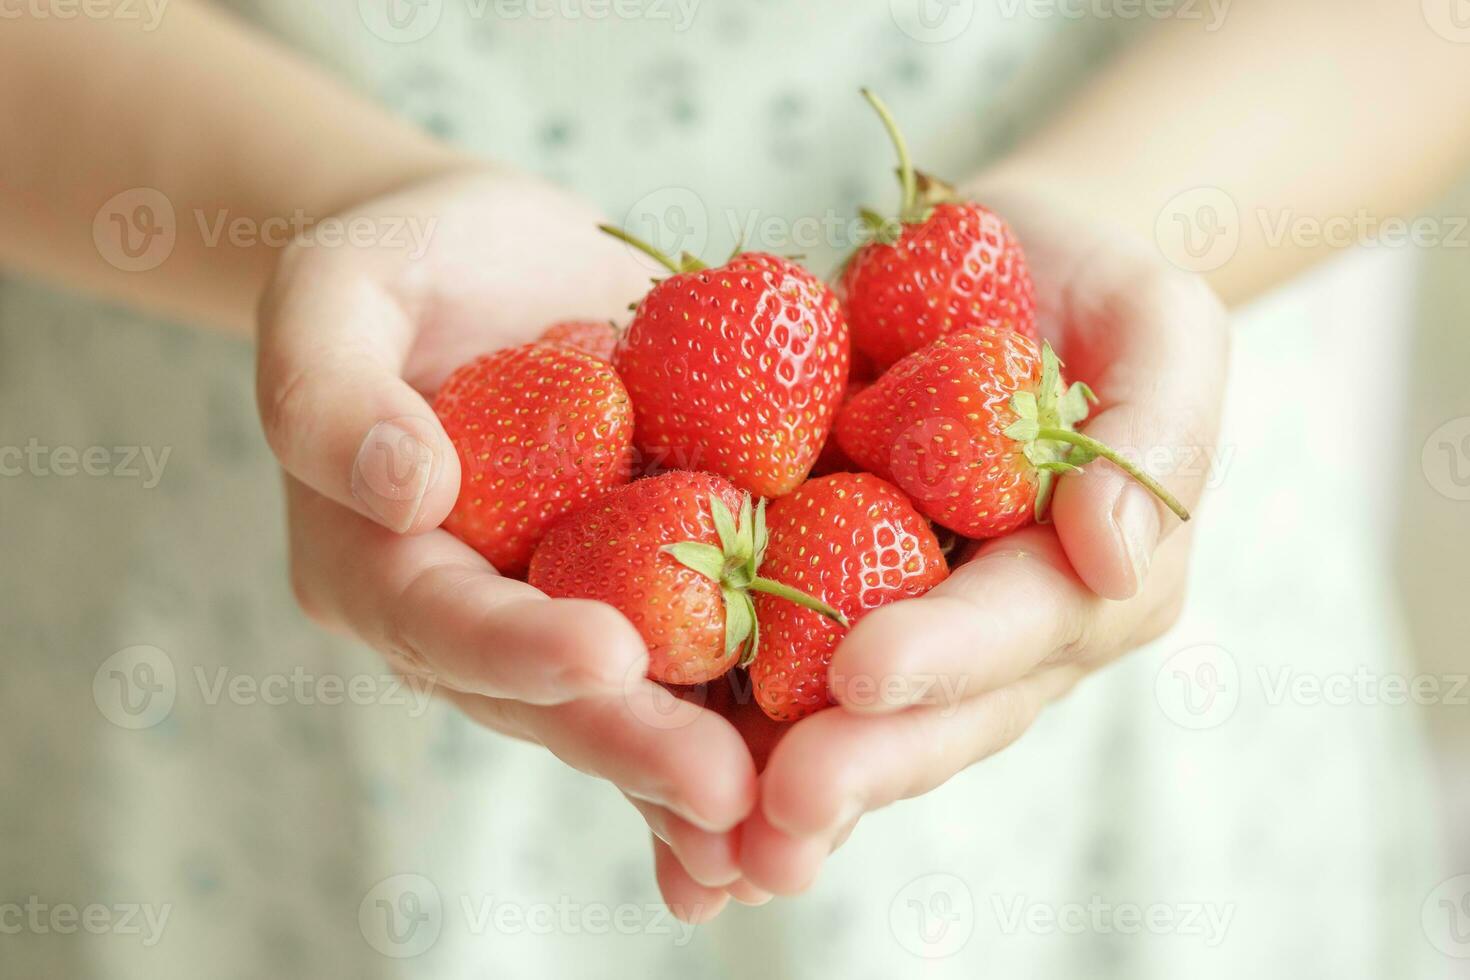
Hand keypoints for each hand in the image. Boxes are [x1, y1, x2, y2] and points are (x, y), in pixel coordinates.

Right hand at [255, 171, 758, 918]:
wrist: (499, 264)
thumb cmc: (400, 263)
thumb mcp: (330, 290)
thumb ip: (330, 389)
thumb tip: (404, 489)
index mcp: (382, 568)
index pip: (443, 623)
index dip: (519, 649)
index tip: (607, 655)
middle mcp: (481, 620)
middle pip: (553, 701)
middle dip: (640, 746)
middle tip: (727, 791)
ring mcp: (572, 613)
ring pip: (640, 708)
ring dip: (715, 766)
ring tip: (794, 825)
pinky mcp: (655, 589)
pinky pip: (706, 660)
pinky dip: (761, 717)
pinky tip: (824, 782)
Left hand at [737, 188, 1229, 893]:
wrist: (993, 278)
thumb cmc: (1092, 294)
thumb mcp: (1161, 327)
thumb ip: (1156, 434)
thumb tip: (1111, 557)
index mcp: (1087, 588)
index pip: (1019, 627)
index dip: (947, 654)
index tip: (861, 673)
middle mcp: (996, 640)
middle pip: (930, 712)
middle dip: (858, 762)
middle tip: (777, 811)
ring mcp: (906, 628)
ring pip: (846, 719)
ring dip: (781, 780)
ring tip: (712, 842)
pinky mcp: (820, 596)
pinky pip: (768, 658)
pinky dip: (718, 717)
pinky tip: (650, 757)